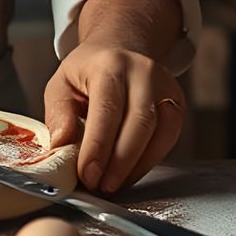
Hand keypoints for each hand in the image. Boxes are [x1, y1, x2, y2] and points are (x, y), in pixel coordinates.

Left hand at [42, 44, 183, 194]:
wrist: (120, 50)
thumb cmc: (87, 72)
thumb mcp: (61, 84)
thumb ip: (59, 115)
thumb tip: (61, 146)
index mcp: (109, 65)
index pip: (107, 109)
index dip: (98, 146)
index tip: (87, 174)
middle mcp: (143, 72)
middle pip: (139, 123)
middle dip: (119, 163)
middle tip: (100, 186)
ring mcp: (165, 86)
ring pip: (159, 133)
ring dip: (135, 166)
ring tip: (112, 184)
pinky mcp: (177, 102)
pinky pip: (168, 138)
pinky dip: (149, 161)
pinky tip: (129, 173)